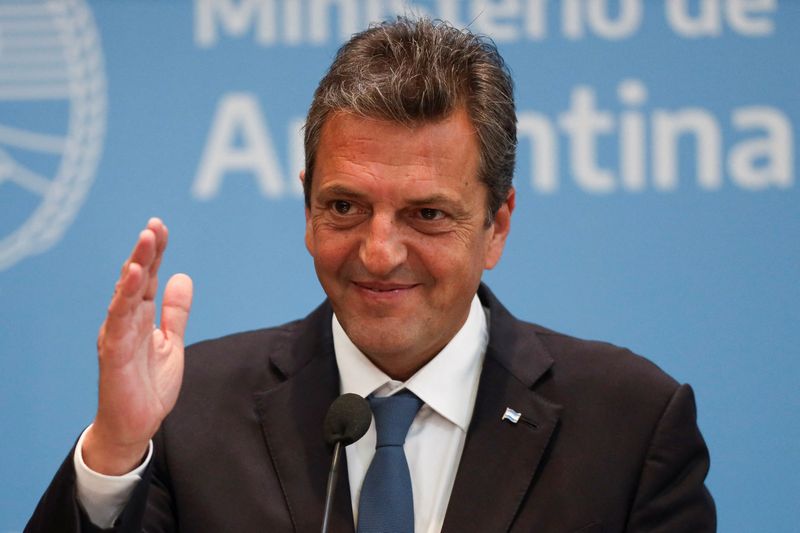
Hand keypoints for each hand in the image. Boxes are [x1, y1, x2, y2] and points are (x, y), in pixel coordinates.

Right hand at [83, 218, 192, 474]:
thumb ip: (176, 312)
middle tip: (154, 226)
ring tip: (146, 241)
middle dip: (145, 252)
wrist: (136, 425)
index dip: (155, 253)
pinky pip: (119, 321)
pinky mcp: (114, 353)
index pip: (149, 277)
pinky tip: (134, 277)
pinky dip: (124, 298)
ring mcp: (118, 335)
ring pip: (125, 294)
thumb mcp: (171, 342)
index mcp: (140, 317)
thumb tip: (182, 276)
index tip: (161, 227)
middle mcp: (126, 321)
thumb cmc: (149, 384)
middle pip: (135, 279)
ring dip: (136, 266)